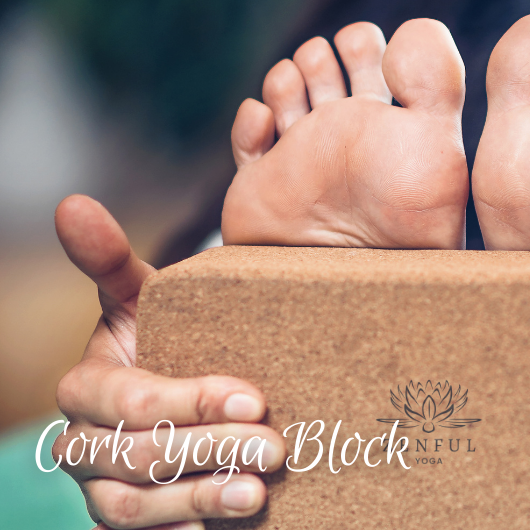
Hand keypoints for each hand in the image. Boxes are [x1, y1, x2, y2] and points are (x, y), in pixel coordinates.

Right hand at [52, 195, 285, 529]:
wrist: (183, 401)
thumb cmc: (168, 343)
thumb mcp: (144, 302)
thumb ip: (112, 262)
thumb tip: (72, 203)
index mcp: (85, 389)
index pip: (127, 400)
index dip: (187, 401)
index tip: (254, 400)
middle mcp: (84, 444)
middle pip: (134, 457)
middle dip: (206, 450)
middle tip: (274, 446)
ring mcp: (103, 490)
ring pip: (133, 507)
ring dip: (198, 501)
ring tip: (257, 492)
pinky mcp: (131, 526)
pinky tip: (231, 528)